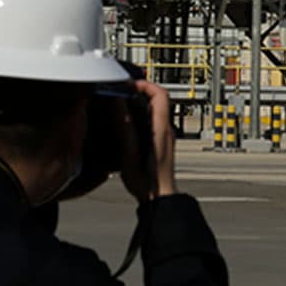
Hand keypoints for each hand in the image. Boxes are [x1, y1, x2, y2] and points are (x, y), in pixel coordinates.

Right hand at [118, 79, 177, 201]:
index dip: (145, 85)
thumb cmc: (147, 184)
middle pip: (158, 99)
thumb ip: (124, 129)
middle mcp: (166, 130)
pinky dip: (140, 114)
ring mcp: (165, 136)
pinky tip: (126, 123)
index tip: (128, 85)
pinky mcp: (161, 142)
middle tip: (121, 92)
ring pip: (156, 109)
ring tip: (120, 105)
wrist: (160, 200)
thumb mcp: (129, 156)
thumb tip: (118, 106)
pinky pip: (154, 120)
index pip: (160, 94)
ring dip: (139, 102)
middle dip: (140, 90)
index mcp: (161, 130)